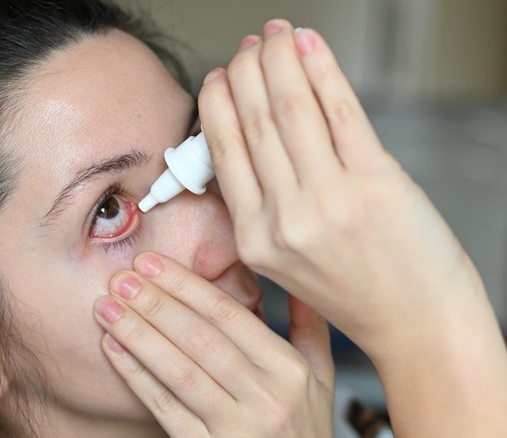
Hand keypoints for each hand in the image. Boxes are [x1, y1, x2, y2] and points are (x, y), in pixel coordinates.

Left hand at [94, 252, 333, 436]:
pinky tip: (114, 350)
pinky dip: (136, 377)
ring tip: (106, 307)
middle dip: (155, 304)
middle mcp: (265, 397)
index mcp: (289, 369)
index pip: (229, 315)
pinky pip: (165, 409)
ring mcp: (236, 428)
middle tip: (120, 277)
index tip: (150, 262)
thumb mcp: (320, 378)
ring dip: (138, 336)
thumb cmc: (303, 427)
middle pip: (200, 339)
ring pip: (179, 372)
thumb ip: (308, 326)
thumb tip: (294, 274)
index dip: (185, 285)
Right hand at [197, 20, 485, 353]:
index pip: (225, 151)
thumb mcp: (283, 260)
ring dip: (281, 61)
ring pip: (291, 109)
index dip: (219, 103)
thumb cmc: (356, 292)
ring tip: (277, 37)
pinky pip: (340, 111)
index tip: (220, 78)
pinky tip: (311, 47)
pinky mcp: (375, 182)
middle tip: (249, 48)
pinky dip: (323, 70)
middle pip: (255, 123)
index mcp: (254, 239)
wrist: (416, 323)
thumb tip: (246, 138)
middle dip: (248, 71)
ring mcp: (329, 200)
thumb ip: (260, 205)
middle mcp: (284, 219)